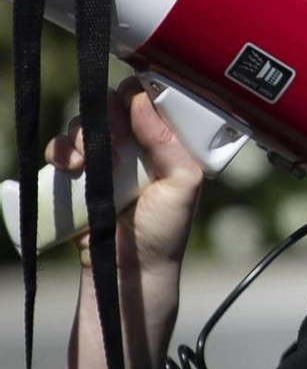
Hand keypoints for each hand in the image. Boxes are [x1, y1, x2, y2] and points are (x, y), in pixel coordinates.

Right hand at [47, 79, 203, 283]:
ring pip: (84, 122)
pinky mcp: (77, 175)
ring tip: (94, 161)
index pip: (147, 99)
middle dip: (107, 114)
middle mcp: (132, 143)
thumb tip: (143, 102)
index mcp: (162, 139)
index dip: (138, 96)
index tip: (133, 108)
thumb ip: (168, 142)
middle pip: (111, 103)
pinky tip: (73, 166)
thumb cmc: (165, 230)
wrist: (130, 272)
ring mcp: (102, 157)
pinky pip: (60, 148)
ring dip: (84, 133)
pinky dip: (61, 150)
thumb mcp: (183, 183)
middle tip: (115, 141)